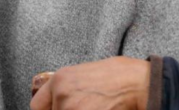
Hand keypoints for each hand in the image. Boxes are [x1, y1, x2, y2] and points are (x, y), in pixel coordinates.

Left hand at [30, 56, 149, 109]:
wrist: (141, 83)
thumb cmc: (122, 75)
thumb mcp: (88, 72)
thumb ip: (69, 87)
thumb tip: (60, 101)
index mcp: (61, 79)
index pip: (37, 106)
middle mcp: (62, 94)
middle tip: (85, 107)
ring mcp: (72, 109)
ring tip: (98, 107)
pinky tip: (103, 109)